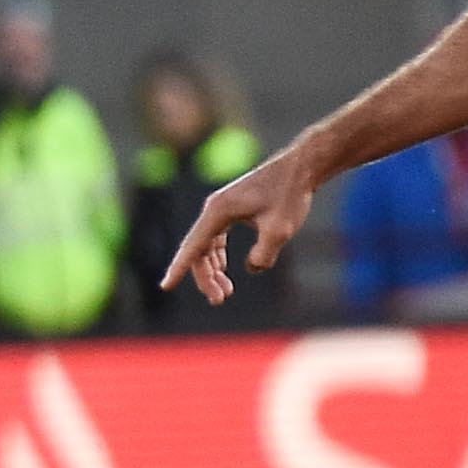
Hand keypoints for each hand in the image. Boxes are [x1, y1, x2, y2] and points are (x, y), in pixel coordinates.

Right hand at [161, 148, 315, 305]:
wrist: (301, 168)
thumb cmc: (290, 195)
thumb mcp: (279, 231)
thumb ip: (263, 256)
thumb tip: (252, 268)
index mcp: (218, 212)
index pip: (193, 247)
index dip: (179, 269)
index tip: (166, 286)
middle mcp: (213, 209)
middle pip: (199, 250)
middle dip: (206, 277)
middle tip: (219, 299)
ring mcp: (221, 208)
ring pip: (207, 245)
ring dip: (213, 269)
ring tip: (226, 291)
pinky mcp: (232, 209)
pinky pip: (217, 237)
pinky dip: (219, 256)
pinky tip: (226, 268)